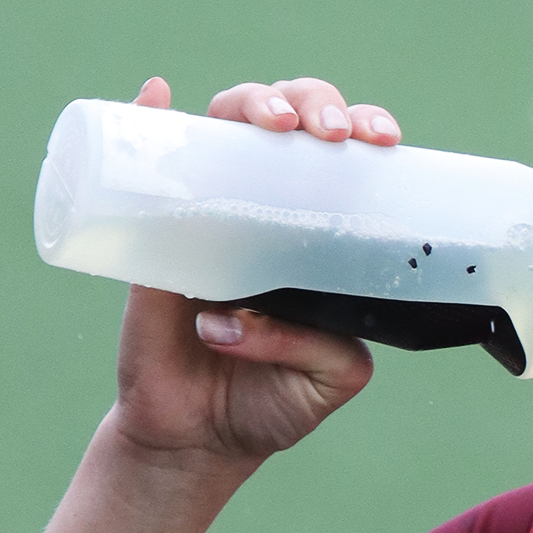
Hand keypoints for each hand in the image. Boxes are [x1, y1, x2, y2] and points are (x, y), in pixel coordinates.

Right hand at [103, 77, 401, 466]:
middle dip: (316, 104)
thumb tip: (239, 316)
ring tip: (273, 122)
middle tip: (330, 134)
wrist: (199, 437)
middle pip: (292, 123)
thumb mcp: (326, 377)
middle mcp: (267, 207)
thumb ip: (314, 345)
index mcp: (321, 231)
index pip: (347, 156)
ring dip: (252, 102)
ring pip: (228, 125)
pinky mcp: (154, 235)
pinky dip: (150, 118)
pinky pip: (149, 165)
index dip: (366, 127)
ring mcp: (209, 211)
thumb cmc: (272, 397)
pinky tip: (158, 95)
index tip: (383, 139)